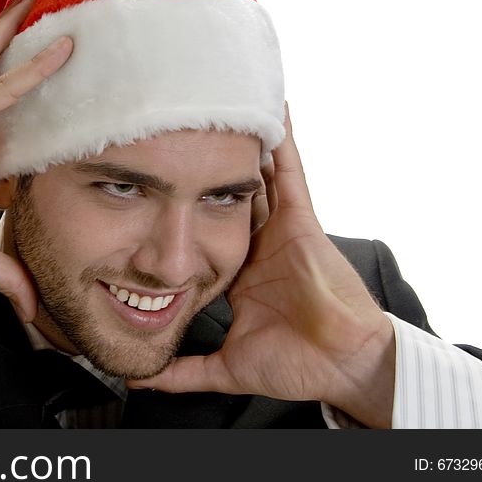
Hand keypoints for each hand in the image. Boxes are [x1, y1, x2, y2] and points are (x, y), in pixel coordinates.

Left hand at [129, 106, 395, 426]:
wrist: (342, 365)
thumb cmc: (297, 365)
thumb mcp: (225, 367)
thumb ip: (182, 372)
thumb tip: (139, 378)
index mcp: (239, 270)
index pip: (206, 228)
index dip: (184, 204)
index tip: (158, 180)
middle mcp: (258, 242)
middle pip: (227, 192)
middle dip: (208, 161)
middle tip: (182, 125)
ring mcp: (280, 227)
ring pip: (255, 174)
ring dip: (239, 141)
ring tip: (216, 102)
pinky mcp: (302, 220)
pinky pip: (289, 172)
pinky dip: (282, 141)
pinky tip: (272, 109)